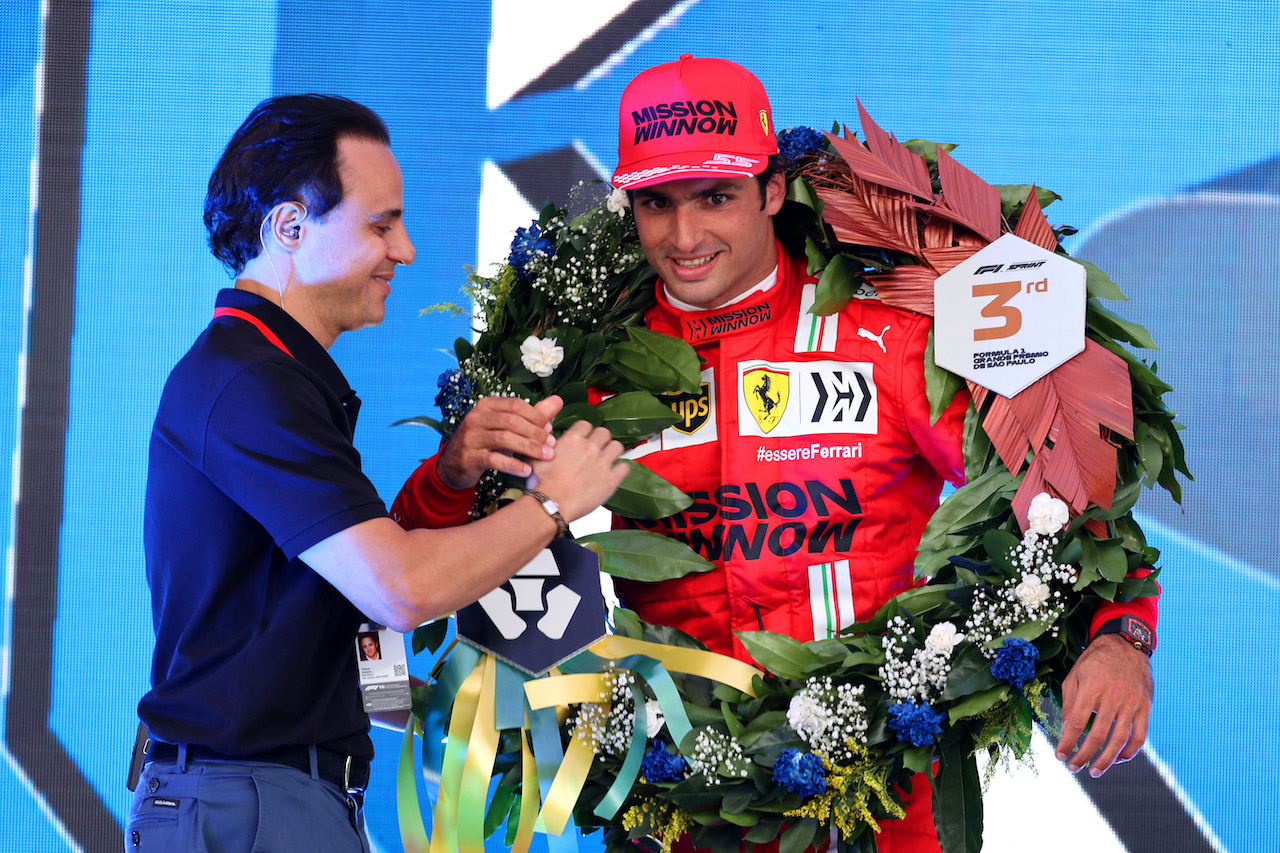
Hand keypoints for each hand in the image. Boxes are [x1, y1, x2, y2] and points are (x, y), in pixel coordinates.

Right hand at [436, 396, 562, 488]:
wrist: (453, 465)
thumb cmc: (486, 443)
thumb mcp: (506, 427)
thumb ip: (532, 415)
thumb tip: (559, 400)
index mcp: (486, 406)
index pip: (515, 405)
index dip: (535, 416)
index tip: (550, 428)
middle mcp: (476, 418)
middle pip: (512, 421)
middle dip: (535, 433)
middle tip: (552, 445)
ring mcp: (470, 438)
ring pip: (504, 439)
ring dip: (529, 448)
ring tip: (545, 457)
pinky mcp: (469, 457)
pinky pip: (494, 459)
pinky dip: (513, 465)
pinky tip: (527, 471)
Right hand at [529, 420, 626, 521]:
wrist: (549, 504)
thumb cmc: (542, 485)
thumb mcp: (539, 456)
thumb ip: (548, 445)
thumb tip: (550, 441)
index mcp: (573, 439)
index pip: (586, 425)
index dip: (585, 432)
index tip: (584, 439)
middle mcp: (590, 448)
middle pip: (604, 432)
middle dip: (600, 440)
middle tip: (596, 449)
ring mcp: (602, 463)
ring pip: (617, 446)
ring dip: (612, 451)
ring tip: (607, 459)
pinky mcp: (611, 480)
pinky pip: (625, 467)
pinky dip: (621, 469)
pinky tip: (615, 472)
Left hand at [1055, 633, 1152, 776]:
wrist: (1126, 644)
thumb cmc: (1095, 660)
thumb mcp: (1076, 675)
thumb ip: (1071, 701)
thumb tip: (1066, 728)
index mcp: (1092, 687)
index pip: (1077, 722)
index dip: (1067, 742)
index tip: (1059, 755)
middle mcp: (1113, 696)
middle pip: (1097, 735)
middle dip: (1084, 755)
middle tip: (1073, 767)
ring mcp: (1132, 702)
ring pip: (1120, 739)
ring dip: (1107, 760)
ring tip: (1095, 771)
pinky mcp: (1145, 706)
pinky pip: (1140, 735)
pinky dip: (1131, 751)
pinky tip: (1119, 759)